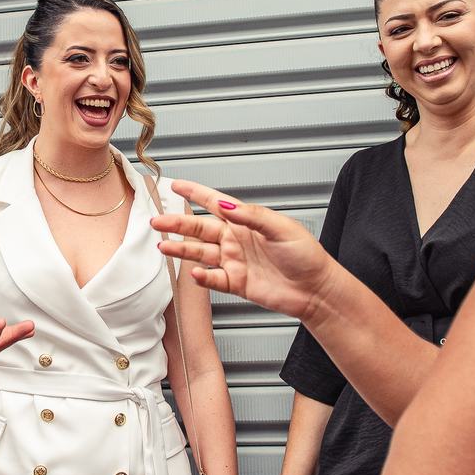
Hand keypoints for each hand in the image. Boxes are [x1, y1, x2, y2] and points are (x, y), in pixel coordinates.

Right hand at [151, 180, 335, 319]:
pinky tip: (195, 273)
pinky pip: (213, 279)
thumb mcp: (282, 228)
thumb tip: (228, 204)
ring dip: (181, 250)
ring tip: (163, 247)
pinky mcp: (236, 283)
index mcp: (246, 222)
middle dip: (177, 224)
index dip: (195, 193)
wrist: (316, 290)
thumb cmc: (306, 256)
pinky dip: (202, 277)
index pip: (215, 203)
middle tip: (158, 221)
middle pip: (200, 229)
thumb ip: (253, 216)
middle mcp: (236, 240)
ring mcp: (234, 262)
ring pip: (200, 253)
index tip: (175, 185)